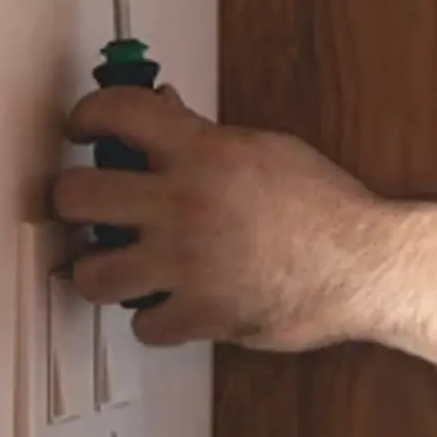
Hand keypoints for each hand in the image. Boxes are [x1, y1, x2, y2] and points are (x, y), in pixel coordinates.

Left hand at [53, 84, 387, 350]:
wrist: (362, 262)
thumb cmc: (326, 207)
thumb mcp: (268, 150)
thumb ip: (208, 138)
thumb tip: (167, 114)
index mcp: (202, 154)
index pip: (116, 112)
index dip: (87, 114)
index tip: (82, 126)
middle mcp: (182, 205)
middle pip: (75, 195)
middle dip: (75, 196)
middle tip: (88, 201)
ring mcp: (183, 264)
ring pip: (90, 272)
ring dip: (102, 267)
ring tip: (119, 262)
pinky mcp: (196, 314)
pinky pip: (141, 325)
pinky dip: (154, 317)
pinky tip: (170, 303)